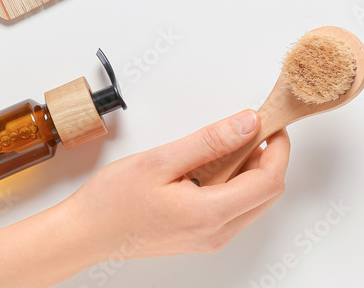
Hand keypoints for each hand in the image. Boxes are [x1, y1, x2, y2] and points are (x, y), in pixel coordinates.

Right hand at [64, 110, 290, 260]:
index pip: (269, 182)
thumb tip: (247, 124)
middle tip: (250, 127)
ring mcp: (209, 238)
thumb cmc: (113, 201)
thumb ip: (209, 141)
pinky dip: (233, 183)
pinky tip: (210, 164)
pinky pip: (233, 209)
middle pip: (267, 194)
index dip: (277, 149)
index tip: (271, 124)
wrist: (86, 233)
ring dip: (250, 170)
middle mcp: (216, 233)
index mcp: (210, 215)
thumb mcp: (161, 160)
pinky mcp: (200, 237)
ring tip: (224, 143)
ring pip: (252, 202)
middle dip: (267, 157)